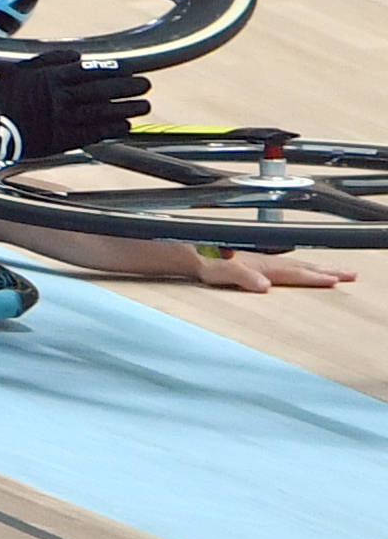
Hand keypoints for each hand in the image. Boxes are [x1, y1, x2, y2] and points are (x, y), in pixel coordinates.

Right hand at [0, 48, 150, 158]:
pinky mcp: (64, 139)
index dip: (114, 70)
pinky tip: (126, 126)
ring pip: (104, 112)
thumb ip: (49, 60)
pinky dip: (113, 129)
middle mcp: (61, 98)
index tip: (130, 69)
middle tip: (146, 85)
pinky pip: (95, 133)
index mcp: (51, 78)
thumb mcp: (20, 70)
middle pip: (102, 90)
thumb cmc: (2, 98)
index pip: (91, 71)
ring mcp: (64, 119)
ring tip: (144, 106)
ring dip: (127, 108)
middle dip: (128, 87)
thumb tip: (77, 55)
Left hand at [191, 247, 356, 292]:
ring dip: (317, 267)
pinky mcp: (254, 260)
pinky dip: (300, 266)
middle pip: (302, 266)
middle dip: (328, 270)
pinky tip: (302, 268)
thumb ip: (243, 278)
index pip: (295, 273)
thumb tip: (265, 287)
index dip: (316, 277)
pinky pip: (285, 263)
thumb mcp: (220, 273)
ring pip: (296, 263)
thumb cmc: (202, 262)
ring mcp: (261, 260)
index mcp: (261, 265)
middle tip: (352, 274)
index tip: (337, 280)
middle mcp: (265, 261)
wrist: (187, 250)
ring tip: (336, 271)